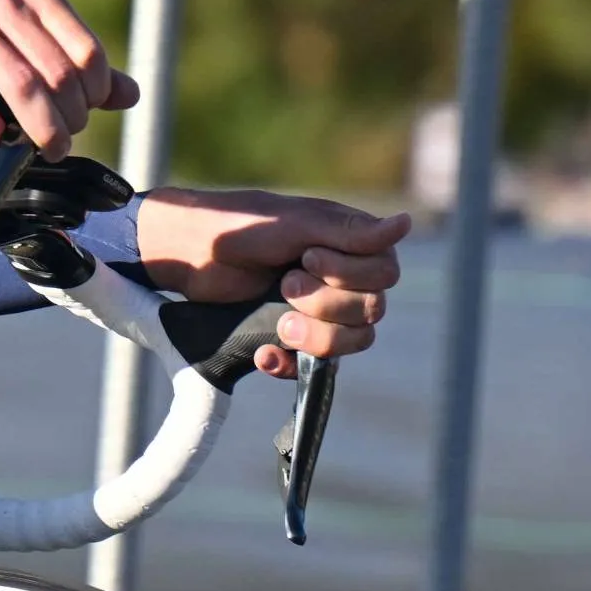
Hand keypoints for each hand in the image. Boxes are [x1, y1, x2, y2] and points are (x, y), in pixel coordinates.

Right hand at [0, 0, 135, 153]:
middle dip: (68, 120)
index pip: (86, 54)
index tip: (81, 120)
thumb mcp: (24, 41)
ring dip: (39, 128)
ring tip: (42, 151)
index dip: (93, 97)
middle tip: (60, 145)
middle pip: (57, 74)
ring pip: (20, 84)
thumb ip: (76, 67)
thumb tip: (130, 94)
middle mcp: (5, 4)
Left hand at [131, 187, 410, 380]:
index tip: (308, 256)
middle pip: (373, 310)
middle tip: (285, 283)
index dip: (350, 273)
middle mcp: (341, 279)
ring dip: (317, 337)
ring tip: (279, 323)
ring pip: (353, 342)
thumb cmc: (239, 226)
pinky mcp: (290, 339)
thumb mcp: (294, 224)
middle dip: (328, 304)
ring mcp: (318, 312)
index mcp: (349, 245)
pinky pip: (312, 366)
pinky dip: (287, 363)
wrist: (186, 254)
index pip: (386, 273)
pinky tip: (264, 354)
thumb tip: (405, 224)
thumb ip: (348, 233)